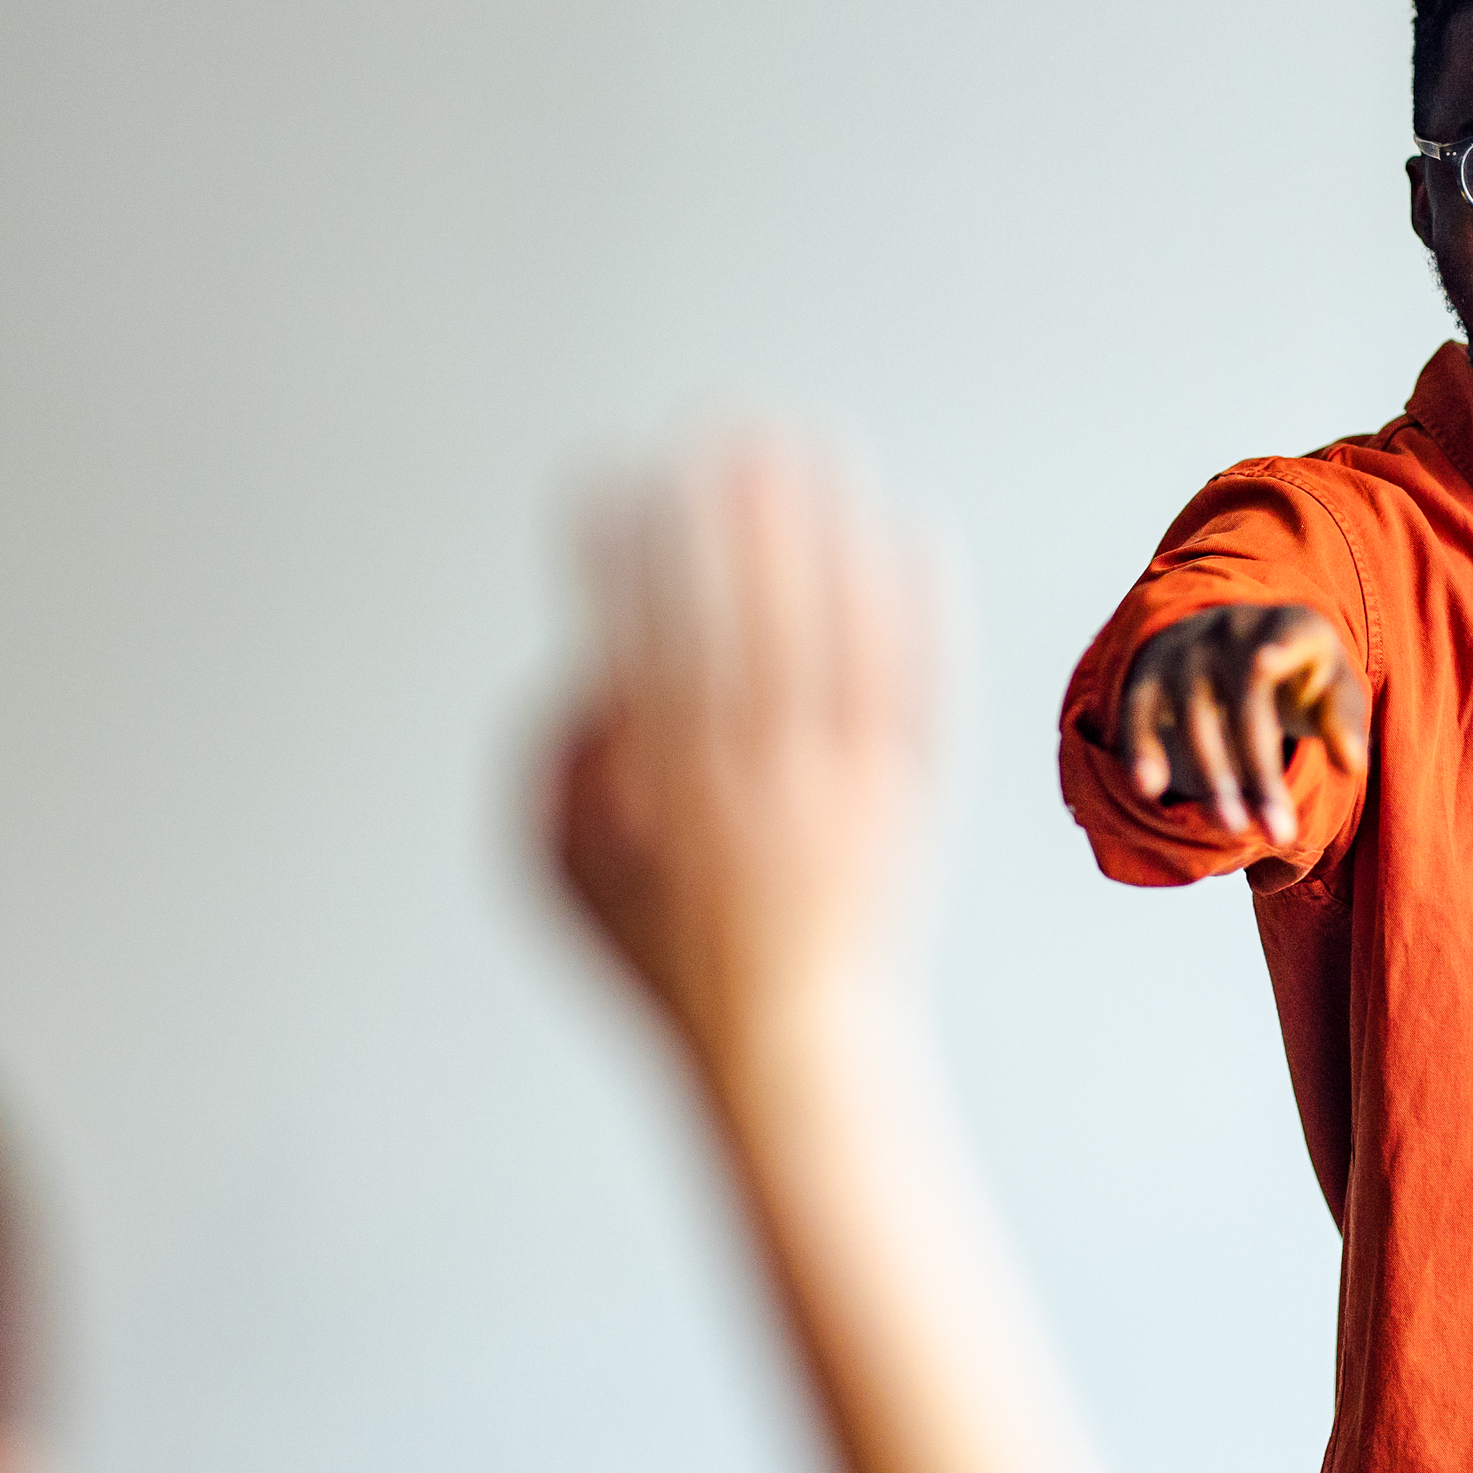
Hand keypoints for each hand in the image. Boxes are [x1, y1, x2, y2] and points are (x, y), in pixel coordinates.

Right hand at [546, 434, 937, 1075]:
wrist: (791, 1046)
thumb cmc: (667, 964)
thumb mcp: (560, 876)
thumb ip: (551, 762)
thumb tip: (591, 663)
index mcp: (659, 799)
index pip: (634, 644)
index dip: (616, 555)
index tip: (607, 478)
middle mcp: (753, 783)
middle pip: (746, 622)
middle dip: (734, 516)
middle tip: (727, 427)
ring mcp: (839, 787)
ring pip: (840, 635)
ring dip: (828, 530)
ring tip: (821, 443)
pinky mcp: (910, 795)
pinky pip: (921, 681)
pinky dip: (920, 603)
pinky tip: (914, 530)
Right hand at [1116, 602, 1369, 847]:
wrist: (1236, 641)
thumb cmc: (1300, 676)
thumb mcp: (1334, 687)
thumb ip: (1345, 720)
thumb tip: (1351, 763)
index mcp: (1295, 624)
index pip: (1288, 631)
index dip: (1278, 647)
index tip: (1265, 662)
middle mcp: (1235, 629)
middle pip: (1246, 700)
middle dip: (1261, 770)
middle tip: (1280, 833)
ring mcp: (1188, 651)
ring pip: (1195, 716)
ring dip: (1215, 778)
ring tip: (1236, 829)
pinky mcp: (1150, 677)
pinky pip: (1139, 714)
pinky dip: (1142, 750)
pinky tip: (1150, 789)